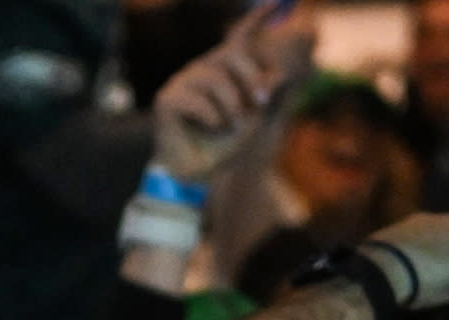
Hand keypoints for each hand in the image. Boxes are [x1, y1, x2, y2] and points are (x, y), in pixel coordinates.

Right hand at [151, 5, 317, 183]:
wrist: (197, 172)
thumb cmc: (224, 144)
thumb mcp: (253, 118)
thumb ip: (265, 95)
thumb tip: (280, 76)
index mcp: (223, 70)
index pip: (239, 37)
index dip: (256, 19)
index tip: (275, 2)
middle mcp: (203, 68)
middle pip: (233, 53)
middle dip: (252, 77)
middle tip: (261, 102)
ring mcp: (183, 81)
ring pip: (217, 78)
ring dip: (232, 107)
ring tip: (230, 126)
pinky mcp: (168, 98)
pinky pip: (199, 100)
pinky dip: (213, 119)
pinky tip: (211, 129)